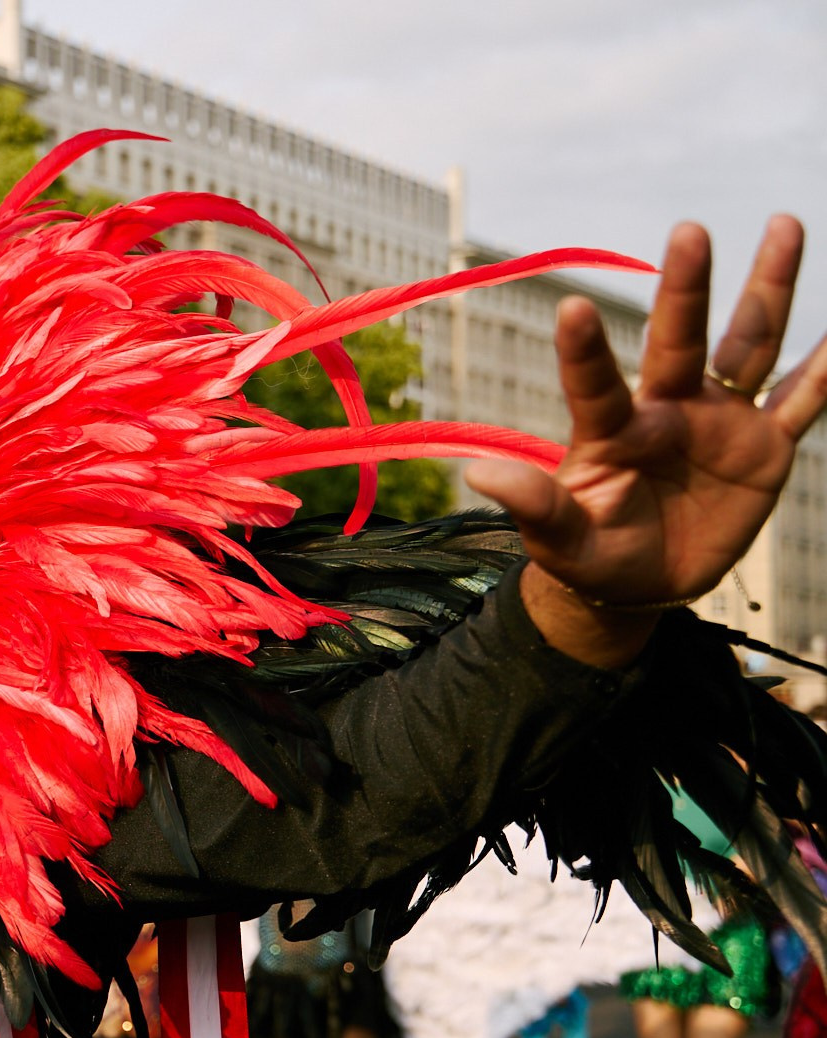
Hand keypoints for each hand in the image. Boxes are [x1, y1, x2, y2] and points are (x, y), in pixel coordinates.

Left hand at [469, 218, 826, 615]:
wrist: (640, 583)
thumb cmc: (590, 556)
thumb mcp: (560, 542)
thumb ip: (535, 506)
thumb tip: (478, 475)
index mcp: (612, 433)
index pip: (595, 386)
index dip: (585, 351)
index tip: (573, 308)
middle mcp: (668, 411)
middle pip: (680, 341)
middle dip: (686, 289)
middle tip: (689, 230)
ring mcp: (720, 422)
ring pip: (750, 345)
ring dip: (769, 289)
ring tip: (784, 223)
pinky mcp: (764, 447)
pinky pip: (802, 400)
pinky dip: (826, 368)